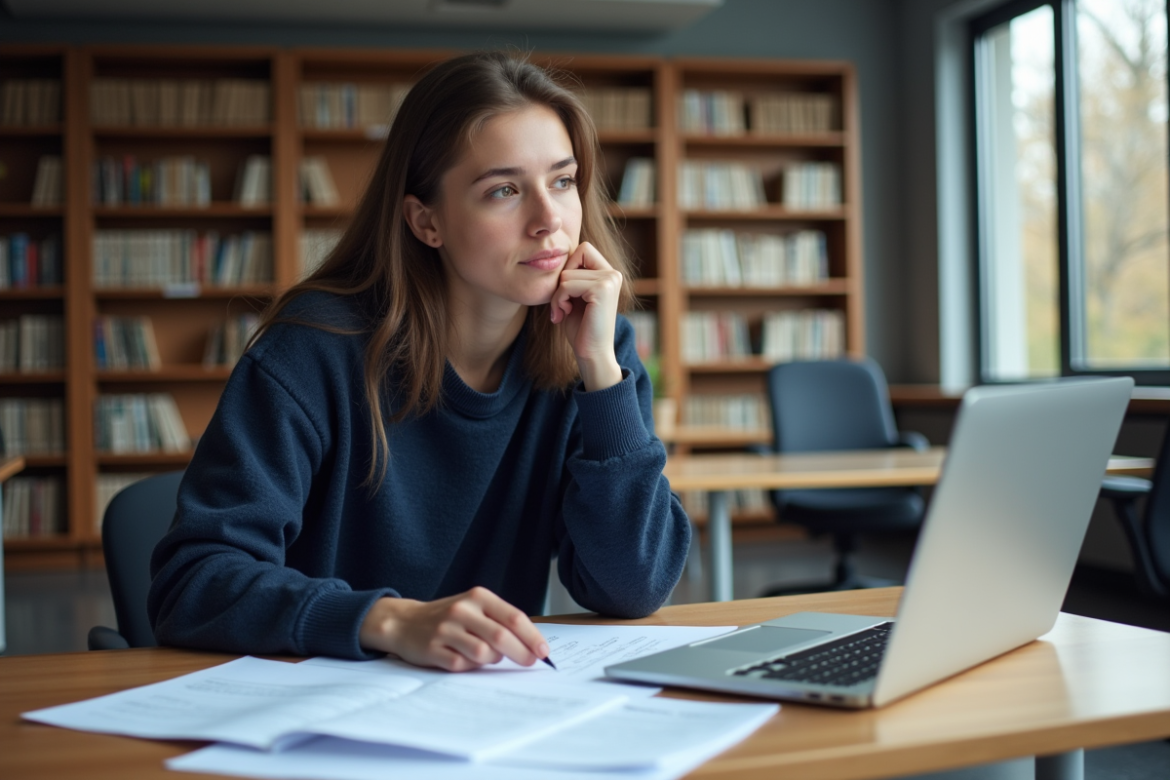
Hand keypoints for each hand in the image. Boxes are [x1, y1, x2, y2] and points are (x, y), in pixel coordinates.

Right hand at [358, 586, 550, 671]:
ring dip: (493, 660)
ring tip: (489, 656)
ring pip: (484, 653)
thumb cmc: (448, 617)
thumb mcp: (474, 607)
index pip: (512, 617)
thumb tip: (532, 644)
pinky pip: (462, 665)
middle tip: (530, 662)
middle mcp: (462, 610)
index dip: (532, 636)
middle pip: (501, 636)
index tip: (544, 651)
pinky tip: (466, 659)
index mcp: (477, 596)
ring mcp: (446, 630)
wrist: (404, 621)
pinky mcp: (433, 649)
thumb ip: (499, 620)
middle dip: (521, 653)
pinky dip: (470, 666)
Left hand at [550, 241, 623, 391]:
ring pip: (566, 274)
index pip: (583, 249)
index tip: (568, 293)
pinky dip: (559, 301)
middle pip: (575, 256)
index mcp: (609, 274)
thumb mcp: (574, 296)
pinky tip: (564, 315)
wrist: (592, 355)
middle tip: (563, 304)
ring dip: (558, 296)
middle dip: (562, 282)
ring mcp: (610, 280)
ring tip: (564, 312)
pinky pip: (566, 285)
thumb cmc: (580, 328)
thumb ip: (572, 275)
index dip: (569, 267)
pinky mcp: (602, 289)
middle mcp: (613, 274)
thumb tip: (556, 253)